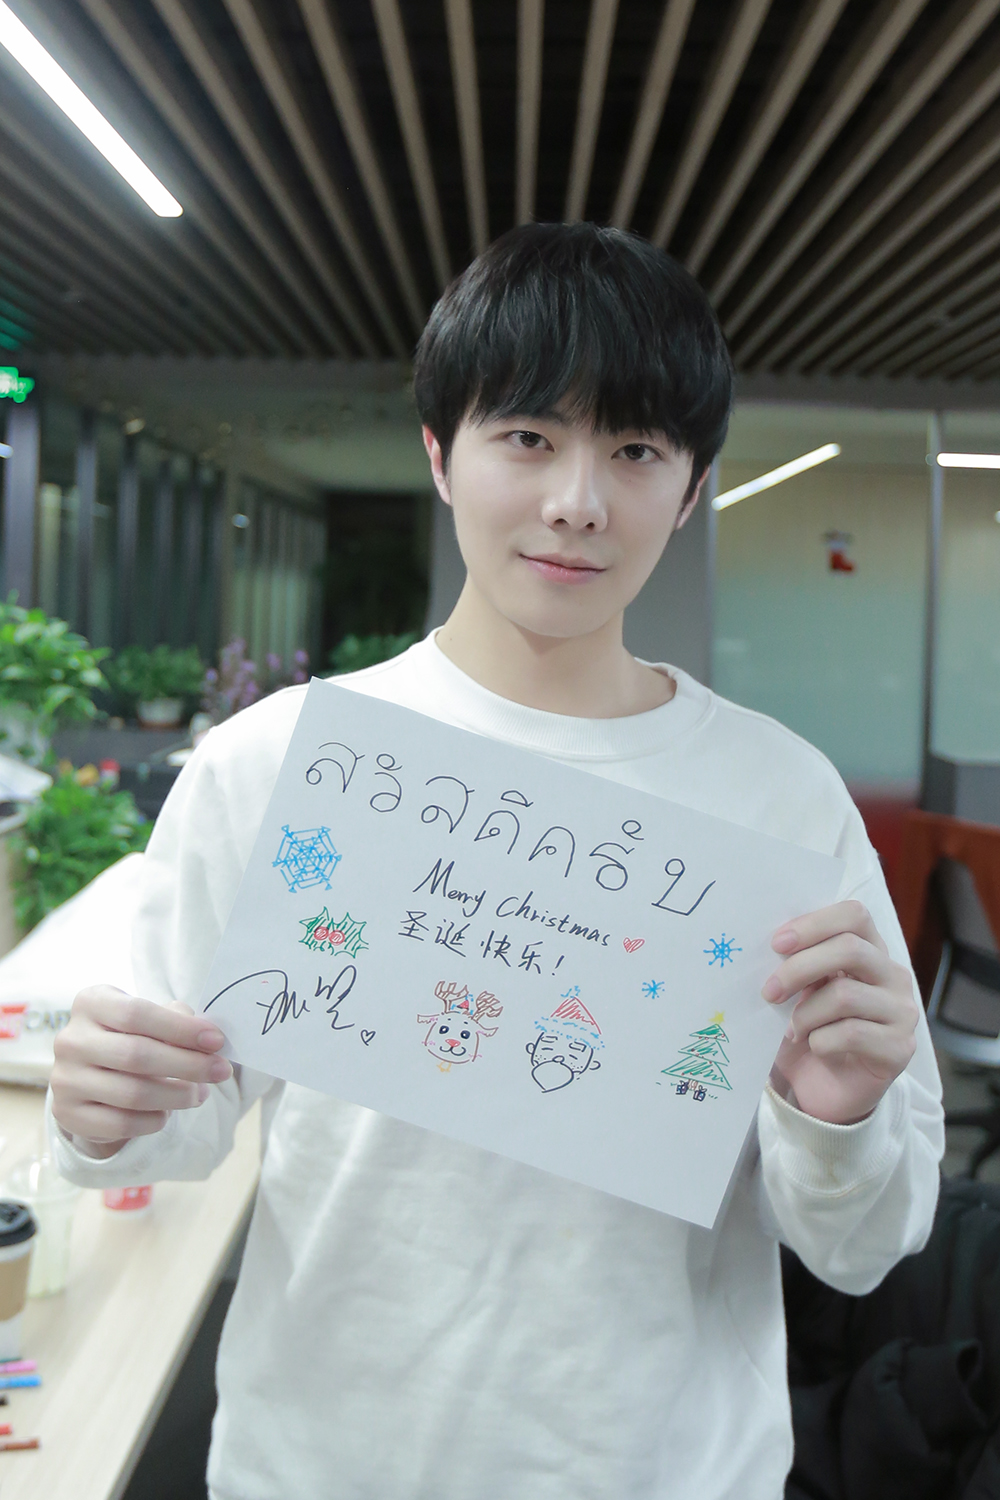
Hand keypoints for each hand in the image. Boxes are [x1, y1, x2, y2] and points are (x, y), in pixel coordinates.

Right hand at [51, 985, 232, 1158]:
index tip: (217, 1041)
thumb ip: (175, 1020)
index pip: (137, 1013)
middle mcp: (70, 1039)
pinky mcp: (68, 1114)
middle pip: (137, 1055)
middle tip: (221, 1071)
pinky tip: (169, 1111)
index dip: (181, 1029)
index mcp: (91, 1003)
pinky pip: (122, 1123)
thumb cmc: (130, 1036)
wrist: (90, 1075)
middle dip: (188, 1065)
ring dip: (177, 1095)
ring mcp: (65, 1079)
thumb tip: (207, 1038)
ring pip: (132, 1093)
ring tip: (201, 1093)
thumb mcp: (149, 1018)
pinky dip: (154, 1119)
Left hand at [763, 901, 918, 1124]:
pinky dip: (820, 1041)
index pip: (854, 915)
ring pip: (846, 994)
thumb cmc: (808, 1032)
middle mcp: (893, 976)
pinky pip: (851, 1034)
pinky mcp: (900, 1049)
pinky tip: (814, 1047)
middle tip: (769, 992)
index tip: (777, 943)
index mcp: (870, 951)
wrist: (823, 1092)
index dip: (814, 924)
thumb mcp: (798, 992)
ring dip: (805, 1014)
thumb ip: (795, 963)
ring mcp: (902, 1012)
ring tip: (792, 1030)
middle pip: (850, 949)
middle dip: (799, 967)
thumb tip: (771, 943)